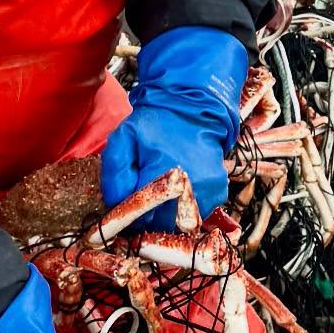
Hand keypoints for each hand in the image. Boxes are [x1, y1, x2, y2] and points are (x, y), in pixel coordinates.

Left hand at [101, 26, 248, 223]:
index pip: (141, 215)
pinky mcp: (218, 193)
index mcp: (163, 171)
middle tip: (141, 195)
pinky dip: (182, 206)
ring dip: (165, 212)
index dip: (130, 214)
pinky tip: (176, 186)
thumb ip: (115, 172)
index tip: (125, 206)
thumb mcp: (123, 139)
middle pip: (160, 223)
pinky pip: (194, 213)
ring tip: (160, 187)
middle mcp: (191, 185)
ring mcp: (209, 191)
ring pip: (178, 221)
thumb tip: (117, 203)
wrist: (192, 108)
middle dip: (147, 215)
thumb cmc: (154, 124)